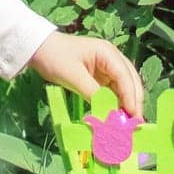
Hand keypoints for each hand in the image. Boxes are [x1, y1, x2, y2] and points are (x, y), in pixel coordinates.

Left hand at [27, 31, 142, 114]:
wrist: (39, 49)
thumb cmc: (55, 58)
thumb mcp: (73, 77)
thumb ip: (93, 94)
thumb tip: (109, 114)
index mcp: (108, 53)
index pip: (125, 76)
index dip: (131, 97)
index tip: (133, 116)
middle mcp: (112, 58)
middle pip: (130, 81)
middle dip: (133, 102)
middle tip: (134, 124)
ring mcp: (107, 67)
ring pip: (124, 87)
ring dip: (126, 104)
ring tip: (127, 124)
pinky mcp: (101, 76)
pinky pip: (113, 91)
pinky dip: (116, 103)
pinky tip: (116, 116)